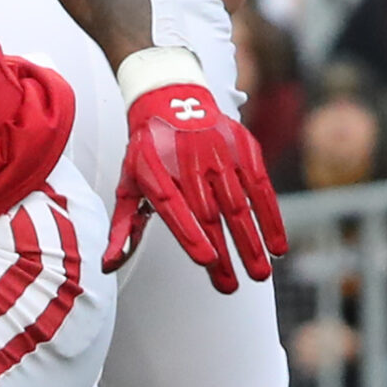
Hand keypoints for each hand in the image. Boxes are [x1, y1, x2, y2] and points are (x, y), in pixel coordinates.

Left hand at [105, 50, 286, 294]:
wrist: (172, 100)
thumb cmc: (148, 153)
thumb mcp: (129, 184)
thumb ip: (123, 227)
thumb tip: (108, 265)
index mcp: (156, 173)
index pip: (174, 207)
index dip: (190, 234)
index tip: (206, 261)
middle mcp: (188, 163)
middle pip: (209, 214)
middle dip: (224, 252)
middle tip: (232, 286)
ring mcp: (219, 154)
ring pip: (238, 204)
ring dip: (251, 241)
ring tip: (260, 273)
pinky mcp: (244, 149)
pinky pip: (261, 188)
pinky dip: (271, 217)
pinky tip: (278, 245)